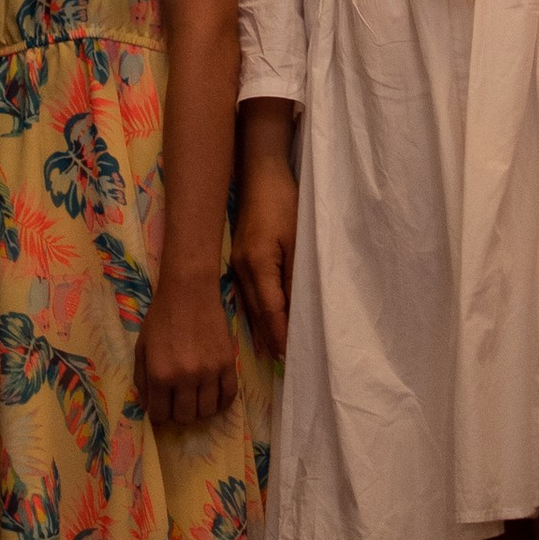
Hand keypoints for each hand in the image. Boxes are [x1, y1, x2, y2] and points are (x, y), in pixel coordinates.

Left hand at [138, 273, 238, 430]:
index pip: (159, 415)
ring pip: (207, 411)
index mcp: (159, 375)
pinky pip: (228, 397)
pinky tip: (214, 397)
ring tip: (195, 399)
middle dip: (178, 415)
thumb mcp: (141, 348)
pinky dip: (221, 403)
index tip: (161, 408)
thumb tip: (149, 406)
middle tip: (178, 403)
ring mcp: (209, 372)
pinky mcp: (228, 364)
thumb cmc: (161, 318)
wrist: (189, 293)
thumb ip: (142, 380)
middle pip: (185, 417)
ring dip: (199, 410)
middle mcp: (185, 378)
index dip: (159, 415)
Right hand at [231, 153, 297, 358]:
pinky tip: (262, 324)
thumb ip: (298, 277)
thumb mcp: (299, 240)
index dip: (281, 335)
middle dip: (271, 339)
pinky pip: (248, 295)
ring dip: (264, 329)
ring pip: (250, 307)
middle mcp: (242, 270)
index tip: (290, 357)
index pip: (271, 311)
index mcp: (257, 266)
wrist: (261, 175)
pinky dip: (257, 313)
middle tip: (285, 364)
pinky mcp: (239, 260)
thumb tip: (301, 310)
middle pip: (257, 314)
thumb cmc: (285, 203)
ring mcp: (237, 265)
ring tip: (275, 353)